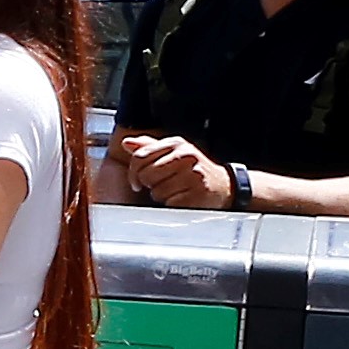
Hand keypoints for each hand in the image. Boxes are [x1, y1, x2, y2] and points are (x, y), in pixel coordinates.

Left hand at [108, 131, 227, 210]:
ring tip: (175, 191)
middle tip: (162, 185)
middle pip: (146, 175)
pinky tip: (182, 199)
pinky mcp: (198, 194)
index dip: (133, 172)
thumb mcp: (172, 153)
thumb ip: (148, 147)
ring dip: (162, 196)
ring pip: (157, 192)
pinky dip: (172, 205)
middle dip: (149, 185)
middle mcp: (186, 156)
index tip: (137, 181)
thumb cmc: (192, 170)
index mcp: (176, 144)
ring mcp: (194, 175)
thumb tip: (126, 143)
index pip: (140, 157)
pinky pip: (170, 204)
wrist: (223, 186)